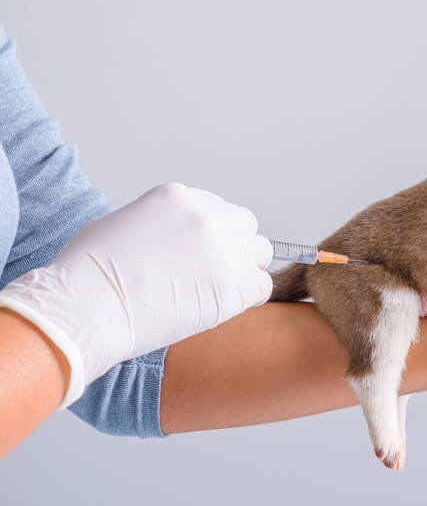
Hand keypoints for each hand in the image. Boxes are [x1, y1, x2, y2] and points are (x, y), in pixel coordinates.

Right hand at [0, 183, 272, 406]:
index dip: (210, 235)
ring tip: (217, 292)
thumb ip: (155, 223)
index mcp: (179, 197)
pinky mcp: (235, 285)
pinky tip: (223, 307)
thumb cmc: (86, 274)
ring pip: (261, 254)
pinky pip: (262, 286)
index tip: (197, 255)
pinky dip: (248, 298)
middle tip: (212, 273)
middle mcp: (208, 216)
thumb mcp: (118, 223)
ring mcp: (224, 249)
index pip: (216, 209)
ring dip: (246, 270)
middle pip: (245, 226)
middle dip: (234, 247)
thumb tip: (167, 237)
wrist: (86, 308)